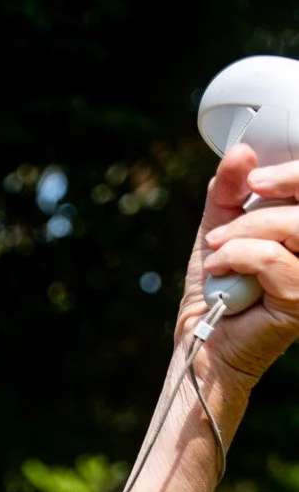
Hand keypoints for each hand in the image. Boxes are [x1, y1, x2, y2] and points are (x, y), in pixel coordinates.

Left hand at [179, 143, 298, 382]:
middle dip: (276, 189)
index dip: (296, 173)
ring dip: (248, 228)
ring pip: (297, 226)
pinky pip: (272, 258)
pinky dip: (238, 254)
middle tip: (244, 196)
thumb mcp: (221, 226)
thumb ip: (230, 191)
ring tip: (217, 246)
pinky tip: (218, 268)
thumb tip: (242, 152)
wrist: (202, 338)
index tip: (257, 177)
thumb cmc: (217, 287)